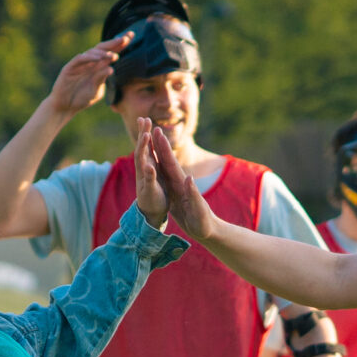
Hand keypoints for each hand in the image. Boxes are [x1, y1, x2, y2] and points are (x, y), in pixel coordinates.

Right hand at [46, 38, 124, 117]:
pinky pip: (80, 59)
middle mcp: (90, 63)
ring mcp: (79, 64)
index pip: (111, 52)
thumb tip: (111, 69)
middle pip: (103, 48)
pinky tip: (98, 58)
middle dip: (114, 42)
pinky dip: (89, 58)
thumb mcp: (95, 90)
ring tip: (113, 56)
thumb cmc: (81, 98)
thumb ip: (101, 80)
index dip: (121, 44)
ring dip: (103, 53)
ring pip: (92, 52)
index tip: (132, 36)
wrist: (65, 107)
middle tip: (125, 38)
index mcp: (98, 67)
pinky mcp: (69, 68)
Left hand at [130, 116, 168, 226]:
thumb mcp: (152, 193)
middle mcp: (144, 167)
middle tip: (143, 118)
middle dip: (142, 133)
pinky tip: (151, 133)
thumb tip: (149, 167)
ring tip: (145, 120)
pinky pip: (151, 151)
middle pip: (142, 147)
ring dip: (145, 133)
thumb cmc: (152, 203)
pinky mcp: (152, 168)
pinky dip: (150, 141)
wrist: (150, 211)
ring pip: (145, 147)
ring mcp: (148, 167)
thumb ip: (150, 179)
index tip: (145, 133)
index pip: (142, 155)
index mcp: (144, 172)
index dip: (143, 144)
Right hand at [147, 122, 215, 243]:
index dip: (164, 148)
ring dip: (157, 153)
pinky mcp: (174, 194)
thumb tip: (189, 178)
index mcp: (182, 184)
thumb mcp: (198, 210)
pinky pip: (162, 177)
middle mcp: (179, 182)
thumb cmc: (204, 222)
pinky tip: (152, 163)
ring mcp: (176, 187)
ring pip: (163, 166)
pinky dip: (156, 167)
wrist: (208, 230)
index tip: (157, 132)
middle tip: (151, 127)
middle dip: (159, 144)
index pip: (171, 163)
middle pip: (166, 160)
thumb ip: (194, 194)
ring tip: (149, 140)